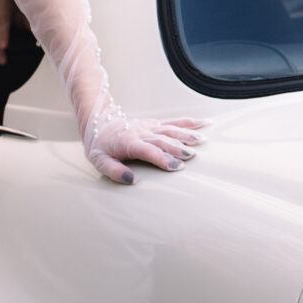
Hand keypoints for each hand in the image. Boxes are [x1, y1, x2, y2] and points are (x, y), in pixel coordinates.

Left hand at [83, 110, 205, 184]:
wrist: (99, 124)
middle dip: (177, 148)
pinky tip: (203, 123)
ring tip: (201, 141)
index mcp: (128, 142)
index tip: (176, 167)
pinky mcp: (154, 123)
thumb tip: (132, 181)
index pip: (148, 150)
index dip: (162, 158)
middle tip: (192, 156)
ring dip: (186, 135)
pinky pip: (173, 122)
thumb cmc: (100, 146)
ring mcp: (149, 126)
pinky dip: (188, 123)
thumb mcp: (99, 161)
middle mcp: (141, 132)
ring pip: (170, 129)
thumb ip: (114, 171)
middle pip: (162, 140)